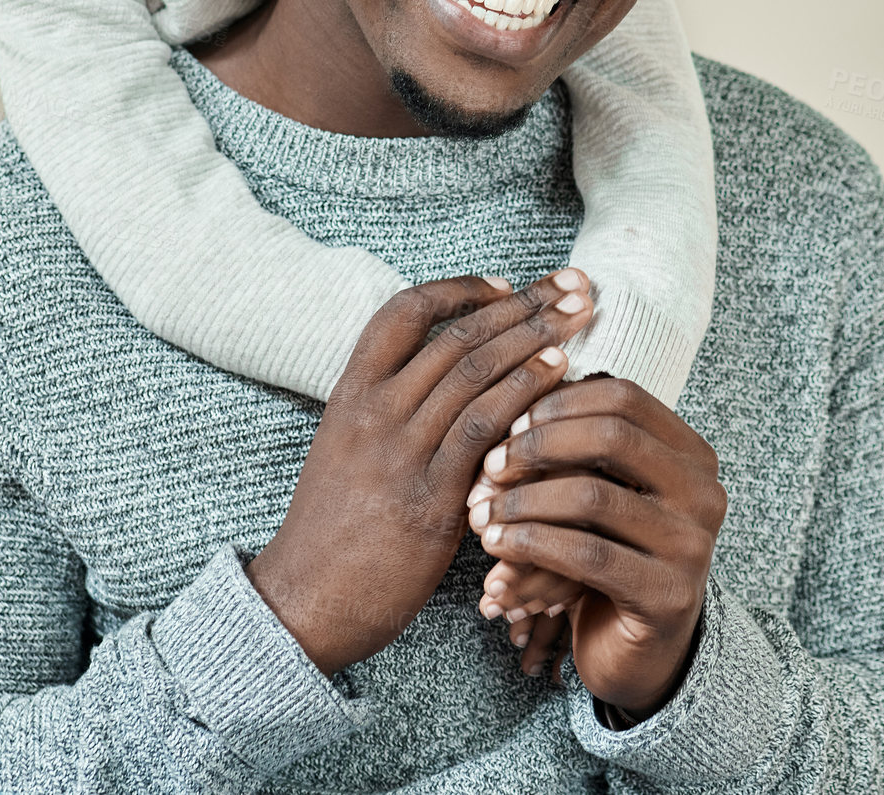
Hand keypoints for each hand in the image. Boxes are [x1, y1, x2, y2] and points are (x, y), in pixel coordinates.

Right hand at [246, 268, 595, 676]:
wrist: (305, 599)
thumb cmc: (332, 525)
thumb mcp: (345, 446)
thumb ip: (388, 406)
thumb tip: (445, 374)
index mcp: (351, 390)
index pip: (405, 310)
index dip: (460, 289)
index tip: (508, 283)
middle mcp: (374, 409)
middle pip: (456, 334)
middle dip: (522, 303)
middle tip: (572, 283)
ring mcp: (400, 450)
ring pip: (474, 371)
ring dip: (534, 338)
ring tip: (579, 318)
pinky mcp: (429, 497)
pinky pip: (483, 428)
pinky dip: (524, 393)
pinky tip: (560, 375)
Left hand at [466, 376, 726, 716]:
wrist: (638, 648)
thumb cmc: (607, 551)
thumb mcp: (599, 489)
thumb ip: (575, 442)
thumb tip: (510, 397)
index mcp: (692, 454)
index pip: (623, 397)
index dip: (559, 402)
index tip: (509, 423)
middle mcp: (705, 493)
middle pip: (611, 435)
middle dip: (538, 445)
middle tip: (489, 466)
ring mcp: (693, 546)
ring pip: (592, 496)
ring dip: (524, 500)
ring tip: (482, 512)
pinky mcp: (669, 596)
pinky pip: (587, 555)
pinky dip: (531, 544)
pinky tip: (497, 545)